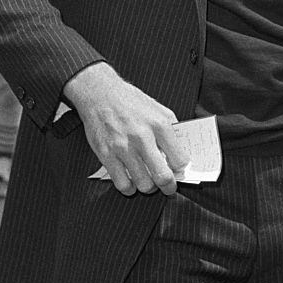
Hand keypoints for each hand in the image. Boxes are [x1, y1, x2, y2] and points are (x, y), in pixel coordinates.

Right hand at [63, 62, 188, 197]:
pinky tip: (131, 182)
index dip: (181, 170)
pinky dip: (130, 188)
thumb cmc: (130, 101)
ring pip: (143, 184)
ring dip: (149, 187)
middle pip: (163, 176)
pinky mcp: (106, 155)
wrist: (100, 93)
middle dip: (169, 186)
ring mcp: (123, 148)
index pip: (179, 159)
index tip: (179, 171)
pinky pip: (122, 184)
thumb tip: (181, 152)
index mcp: (159, 124)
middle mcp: (142, 137)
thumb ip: (171, 130)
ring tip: (149, 182)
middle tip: (168, 186)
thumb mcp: (158, 109)